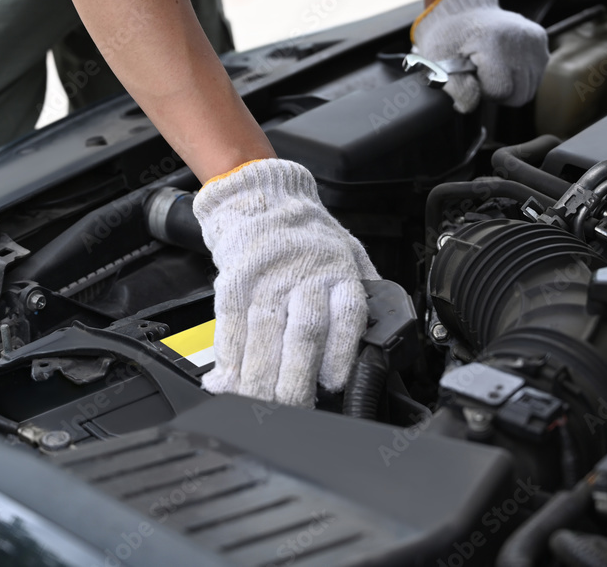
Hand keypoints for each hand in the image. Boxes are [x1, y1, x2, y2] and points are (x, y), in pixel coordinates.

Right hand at [193, 159, 379, 406]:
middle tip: (294, 408)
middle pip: (303, 335)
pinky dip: (229, 358)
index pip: (347, 317)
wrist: (262, 199)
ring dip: (259, 378)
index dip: (340, 355)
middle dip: (296, 380)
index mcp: (338, 272)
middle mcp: (304, 276)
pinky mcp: (233, 284)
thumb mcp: (348, 254)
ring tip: (260, 404)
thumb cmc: (307, 235)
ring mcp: (266, 280)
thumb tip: (377, 340)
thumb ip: (361, 294)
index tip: (333, 384)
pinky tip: (229, 380)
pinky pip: (231, 327)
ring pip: (264, 337)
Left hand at [412, 0, 548, 113]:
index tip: (473, 77)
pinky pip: (535, 74)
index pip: (501, 91)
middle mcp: (521, 40)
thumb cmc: (448, 37)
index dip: (485, 91)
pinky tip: (504, 62)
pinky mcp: (540, 40)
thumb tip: (470, 106)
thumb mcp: (439, 63)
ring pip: (529, 88)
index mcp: (495, 44)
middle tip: (483, 76)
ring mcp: (534, 40)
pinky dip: (519, 75)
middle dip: (499, 92)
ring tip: (493, 68)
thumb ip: (456, 89)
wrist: (463, 9)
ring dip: (510, 85)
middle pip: (520, 94)